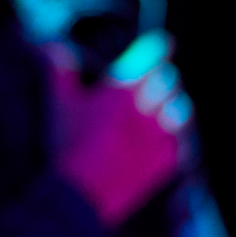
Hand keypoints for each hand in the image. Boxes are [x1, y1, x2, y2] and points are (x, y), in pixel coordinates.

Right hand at [44, 35, 191, 227]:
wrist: (82, 194)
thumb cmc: (68, 145)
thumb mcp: (58, 105)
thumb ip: (59, 72)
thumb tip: (53, 47)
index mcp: (122, 90)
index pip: (151, 57)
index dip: (159, 47)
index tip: (163, 42)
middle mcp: (146, 109)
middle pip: (169, 80)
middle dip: (163, 77)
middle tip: (156, 79)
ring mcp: (159, 136)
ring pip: (182, 109)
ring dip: (173, 105)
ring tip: (165, 107)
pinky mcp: (166, 162)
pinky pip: (180, 142)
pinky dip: (174, 137)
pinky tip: (162, 139)